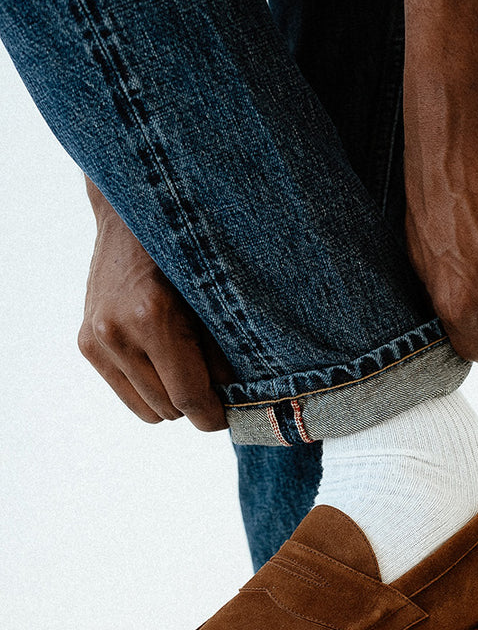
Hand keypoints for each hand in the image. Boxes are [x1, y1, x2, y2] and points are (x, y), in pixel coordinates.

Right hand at [79, 178, 231, 430]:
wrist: (130, 213)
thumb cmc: (185, 250)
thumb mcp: (215, 295)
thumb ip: (225, 351)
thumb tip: (240, 399)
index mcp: (152, 317)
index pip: (189, 398)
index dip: (215, 416)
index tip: (232, 414)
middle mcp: (116, 332)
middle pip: (169, 409)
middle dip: (197, 401)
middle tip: (216, 379)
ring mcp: (96, 339)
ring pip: (148, 409)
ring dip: (173, 397)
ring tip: (189, 364)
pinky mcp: (85, 343)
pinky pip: (128, 393)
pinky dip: (152, 385)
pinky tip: (164, 356)